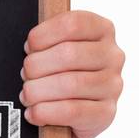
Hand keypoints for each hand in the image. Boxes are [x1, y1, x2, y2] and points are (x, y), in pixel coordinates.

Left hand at [19, 9, 123, 137]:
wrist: (77, 110)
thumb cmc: (63, 70)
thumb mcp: (58, 46)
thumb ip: (48, 40)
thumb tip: (29, 49)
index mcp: (102, 30)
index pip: (72, 24)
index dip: (43, 35)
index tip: (29, 47)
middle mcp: (113, 56)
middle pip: (69, 54)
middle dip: (37, 65)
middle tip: (25, 74)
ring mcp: (112, 85)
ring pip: (70, 84)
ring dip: (38, 90)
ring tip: (27, 94)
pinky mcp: (107, 113)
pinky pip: (73, 111)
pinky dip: (46, 112)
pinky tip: (34, 112)